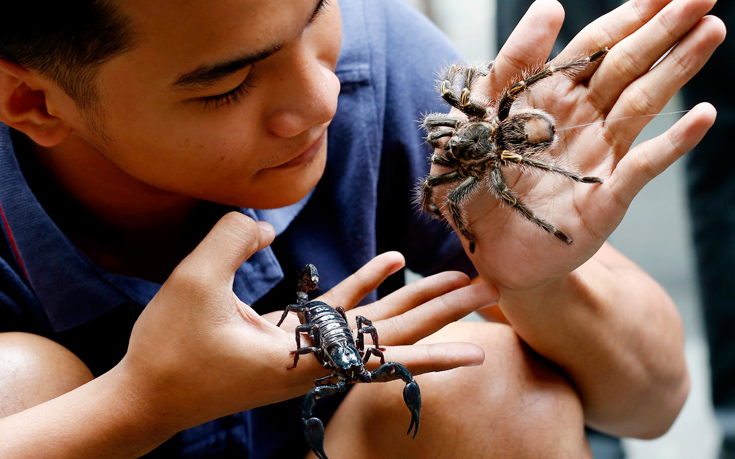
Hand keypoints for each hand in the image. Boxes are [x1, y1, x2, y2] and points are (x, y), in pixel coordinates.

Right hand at [116, 213, 495, 433]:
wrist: (151, 394)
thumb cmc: (170, 351)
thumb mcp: (192, 286)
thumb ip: (232, 241)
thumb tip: (265, 223)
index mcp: (305, 361)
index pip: (383, 358)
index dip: (432, 354)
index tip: (479, 350)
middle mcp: (320, 359)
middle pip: (397, 335)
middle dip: (444, 315)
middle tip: (491, 292)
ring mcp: (311, 348)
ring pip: (378, 323)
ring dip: (417, 301)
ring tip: (458, 279)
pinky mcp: (297, 337)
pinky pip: (344, 308)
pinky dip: (369, 284)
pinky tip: (394, 262)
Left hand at [430, 0, 724, 290]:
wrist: (487, 251)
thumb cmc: (478, 186)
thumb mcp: (476, 120)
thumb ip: (509, 65)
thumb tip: (551, 5)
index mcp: (549, 98)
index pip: (595, 47)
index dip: (627, 15)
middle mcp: (582, 121)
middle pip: (628, 65)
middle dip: (664, 28)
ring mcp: (599, 157)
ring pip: (642, 103)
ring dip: (676, 68)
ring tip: (709, 31)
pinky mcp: (606, 199)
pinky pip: (643, 166)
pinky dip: (673, 142)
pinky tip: (703, 115)